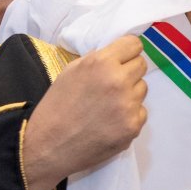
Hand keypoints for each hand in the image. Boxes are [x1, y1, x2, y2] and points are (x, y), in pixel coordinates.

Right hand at [22, 35, 147, 189]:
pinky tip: (110, 122)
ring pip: (142, 89)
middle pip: (141, 65)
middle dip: (129, 71)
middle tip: (112, 84)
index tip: (122, 58)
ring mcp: (128, 106)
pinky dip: (129, 115)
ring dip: (130, 94)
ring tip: (108, 105)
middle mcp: (119, 81)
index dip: (127, 51)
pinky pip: (141, 112)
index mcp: (101, 63)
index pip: (134, 44)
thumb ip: (98, 59)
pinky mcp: (133, 126)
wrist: (48, 145)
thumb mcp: (71, 71)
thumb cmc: (57, 106)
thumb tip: (118, 54)